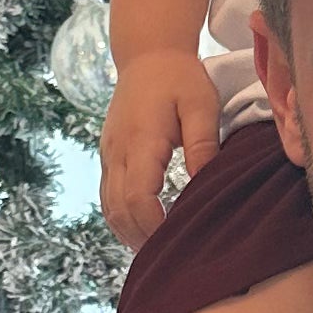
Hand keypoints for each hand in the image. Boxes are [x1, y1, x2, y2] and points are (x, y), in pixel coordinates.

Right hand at [100, 49, 218, 246]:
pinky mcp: (108, 155)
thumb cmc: (179, 78)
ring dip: (129, 232)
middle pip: (118, 211)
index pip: (137, 198)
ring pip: (108, 207)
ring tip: (156, 250)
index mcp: (141, 141)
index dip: (153, 227)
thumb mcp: (201, 105)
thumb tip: (205, 185)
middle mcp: (117, 152)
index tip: (176, 239)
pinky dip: (122, 218)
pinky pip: (108, 196)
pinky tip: (143, 229)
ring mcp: (108, 154)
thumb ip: (203, 145)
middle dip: (141, 238)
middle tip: (170, 258)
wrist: (147, 54)